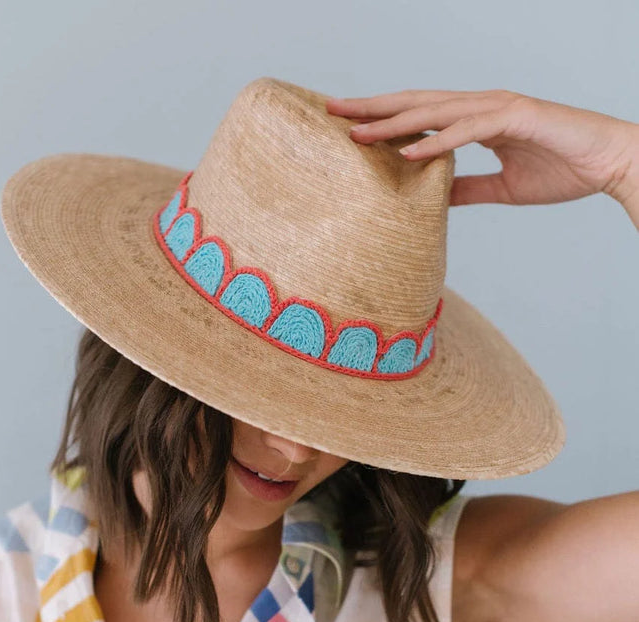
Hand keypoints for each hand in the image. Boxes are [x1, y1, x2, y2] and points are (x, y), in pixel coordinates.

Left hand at [326, 89, 638, 225]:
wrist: (611, 164)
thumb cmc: (563, 170)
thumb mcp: (502, 186)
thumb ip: (466, 187)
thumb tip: (434, 197)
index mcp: (476, 119)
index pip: (419, 115)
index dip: (383, 118)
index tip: (348, 125)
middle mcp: (481, 106)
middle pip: (416, 103)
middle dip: (374, 107)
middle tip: (332, 110)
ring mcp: (499, 108)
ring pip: (436, 111)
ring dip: (395, 123)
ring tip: (357, 133)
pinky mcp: (518, 118)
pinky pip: (469, 131)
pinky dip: (438, 142)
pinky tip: (408, 153)